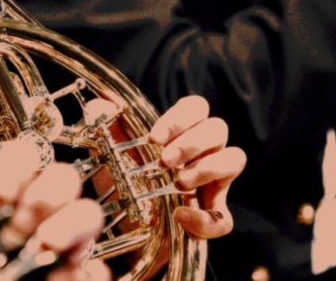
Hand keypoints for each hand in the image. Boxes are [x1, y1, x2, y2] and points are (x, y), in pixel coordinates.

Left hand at [0, 144, 109, 280]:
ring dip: (72, 222)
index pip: (24, 157)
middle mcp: (36, 218)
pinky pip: (96, 267)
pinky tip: (60, 275)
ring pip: (88, 213)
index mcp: (5, 199)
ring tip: (46, 242)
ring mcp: (59, 247)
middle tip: (24, 218)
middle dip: (48, 192)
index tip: (0, 191)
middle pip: (63, 177)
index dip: (17, 166)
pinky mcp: (72, 276)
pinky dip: (86, 269)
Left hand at [85, 95, 245, 240]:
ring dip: (208, 167)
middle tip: (164, 161)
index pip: (196, 108)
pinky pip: (224, 219)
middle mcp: (204, 152)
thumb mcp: (112, 156)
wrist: (124, 229)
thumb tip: (101, 105)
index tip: (154, 138)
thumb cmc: (125, 183)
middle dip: (191, 143)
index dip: (180, 118)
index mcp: (183, 132)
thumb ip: (108, 129)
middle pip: (217, 128)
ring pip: (234, 158)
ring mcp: (213, 184)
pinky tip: (181, 216)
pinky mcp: (212, 218)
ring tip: (180, 182)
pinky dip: (205, 220)